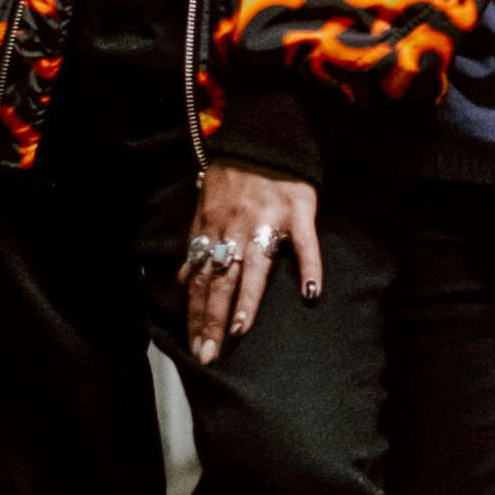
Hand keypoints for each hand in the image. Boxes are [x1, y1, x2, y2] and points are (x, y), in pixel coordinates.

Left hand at [182, 164, 320, 364]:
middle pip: (220, 280)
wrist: (263, 140)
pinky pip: (305, 242)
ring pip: (254, 265)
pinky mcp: (298, 212)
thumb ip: (197, 248)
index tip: (194, 347)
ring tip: (239, 329)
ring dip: (246, 298)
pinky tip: (311, 292)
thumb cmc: (232, 180)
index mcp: (210, 231)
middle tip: (209, 354)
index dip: (195, 314)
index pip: (199, 280)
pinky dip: (310, 266)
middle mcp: (234, 229)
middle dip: (212, 318)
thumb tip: (182, 284)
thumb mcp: (205, 211)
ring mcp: (266, 221)